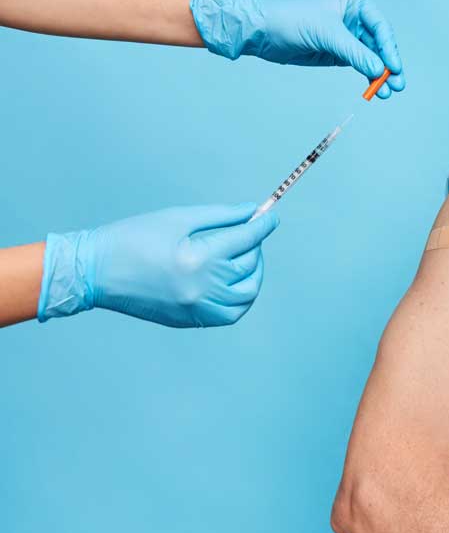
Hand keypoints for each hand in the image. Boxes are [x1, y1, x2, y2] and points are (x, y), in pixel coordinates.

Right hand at [39, 203, 279, 327]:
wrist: (94, 271)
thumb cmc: (132, 238)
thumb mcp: (178, 218)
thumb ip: (220, 216)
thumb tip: (252, 212)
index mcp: (198, 259)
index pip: (245, 241)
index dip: (262, 226)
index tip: (270, 217)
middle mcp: (202, 288)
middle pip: (248, 267)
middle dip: (255, 247)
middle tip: (248, 235)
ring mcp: (195, 308)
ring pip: (245, 296)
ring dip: (253, 275)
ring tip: (244, 259)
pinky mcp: (188, 320)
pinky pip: (228, 314)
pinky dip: (239, 299)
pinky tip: (232, 281)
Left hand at [190, 0, 405, 96]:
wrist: (264, 33)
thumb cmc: (293, 22)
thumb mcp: (327, 35)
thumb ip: (355, 53)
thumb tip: (379, 70)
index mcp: (355, 2)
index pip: (380, 27)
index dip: (389, 48)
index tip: (394, 67)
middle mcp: (355, 18)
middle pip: (380, 44)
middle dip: (389, 64)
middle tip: (398, 83)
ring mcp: (350, 37)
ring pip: (373, 58)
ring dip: (381, 75)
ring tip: (388, 91)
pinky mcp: (342, 53)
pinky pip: (361, 66)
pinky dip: (368, 77)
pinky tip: (375, 89)